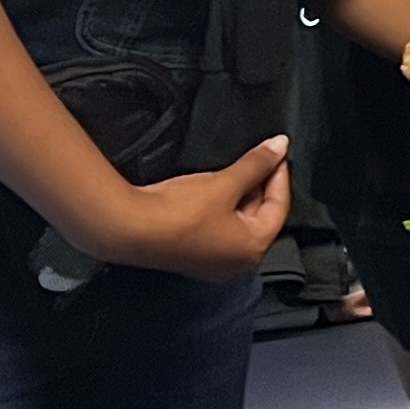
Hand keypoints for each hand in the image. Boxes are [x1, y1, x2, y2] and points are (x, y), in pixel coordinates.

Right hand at [89, 135, 291, 281]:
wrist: (129, 228)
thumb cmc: (180, 212)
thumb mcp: (224, 183)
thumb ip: (255, 164)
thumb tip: (280, 145)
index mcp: (253, 249)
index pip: (279, 206)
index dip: (279, 175)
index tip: (278, 152)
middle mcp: (238, 263)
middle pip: (260, 216)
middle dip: (261, 185)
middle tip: (261, 158)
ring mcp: (214, 263)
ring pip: (238, 223)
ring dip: (240, 196)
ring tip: (238, 169)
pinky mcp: (193, 256)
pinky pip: (219, 229)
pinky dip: (222, 208)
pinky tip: (216, 189)